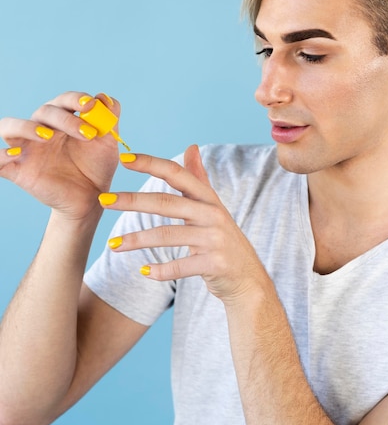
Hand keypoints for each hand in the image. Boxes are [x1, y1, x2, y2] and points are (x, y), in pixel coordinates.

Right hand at [0, 91, 119, 219]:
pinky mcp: (17, 169)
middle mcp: (41, 129)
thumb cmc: (96, 166)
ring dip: (26, 127)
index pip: (63, 101)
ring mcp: (27, 148)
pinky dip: (0, 155)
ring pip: (10, 126)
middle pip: (44, 112)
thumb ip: (109, 119)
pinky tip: (15, 154)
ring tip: (47, 136)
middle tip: (88, 134)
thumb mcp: (108, 143)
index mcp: (63, 119)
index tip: (90, 105)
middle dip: (66, 119)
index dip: (75, 99)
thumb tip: (105, 97)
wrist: (91, 198)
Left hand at [99, 145, 270, 303]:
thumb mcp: (213, 207)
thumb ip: (199, 178)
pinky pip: (181, 266)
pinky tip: (143, 271)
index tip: (124, 158)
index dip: (150, 164)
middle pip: (166, 203)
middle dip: (132, 200)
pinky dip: (160, 270)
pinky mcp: (215, 264)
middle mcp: (213, 214)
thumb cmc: (223, 240)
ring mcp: (215, 239)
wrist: (247, 278)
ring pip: (168, 235)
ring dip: (137, 240)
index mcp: (209, 198)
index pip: (177, 173)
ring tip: (112, 245)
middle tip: (103, 200)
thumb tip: (191, 146)